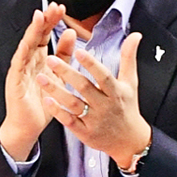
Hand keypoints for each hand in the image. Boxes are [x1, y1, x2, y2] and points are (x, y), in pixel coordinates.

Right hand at [0, 2, 75, 159]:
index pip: (44, 35)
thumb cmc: (42, 102)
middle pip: (35, 36)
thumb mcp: (58, 76)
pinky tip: (26, 44)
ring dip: (32, 32)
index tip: (61, 8)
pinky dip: (21, 54)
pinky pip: (18, 67)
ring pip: (25, 47)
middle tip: (53, 6)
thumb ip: (64, 55)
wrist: (28, 126)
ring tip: (39, 17)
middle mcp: (27, 62)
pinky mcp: (14, 83)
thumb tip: (71, 32)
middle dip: (43, 20)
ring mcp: (19, 71)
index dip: (51, 21)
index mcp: (38, 59)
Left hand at [36, 32, 150, 167]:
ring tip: (41, 77)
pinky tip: (46, 100)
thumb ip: (129, 57)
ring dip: (56, 91)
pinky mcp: (85, 132)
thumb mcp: (130, 83)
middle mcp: (105, 106)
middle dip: (67, 73)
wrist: (129, 141)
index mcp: (116, 92)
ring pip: (73, 104)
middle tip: (51, 59)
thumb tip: (135, 35)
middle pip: (85, 88)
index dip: (92, 64)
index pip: (103, 76)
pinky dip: (58, 111)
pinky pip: (69, 121)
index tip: (79, 51)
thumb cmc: (127, 108)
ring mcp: (94, 120)